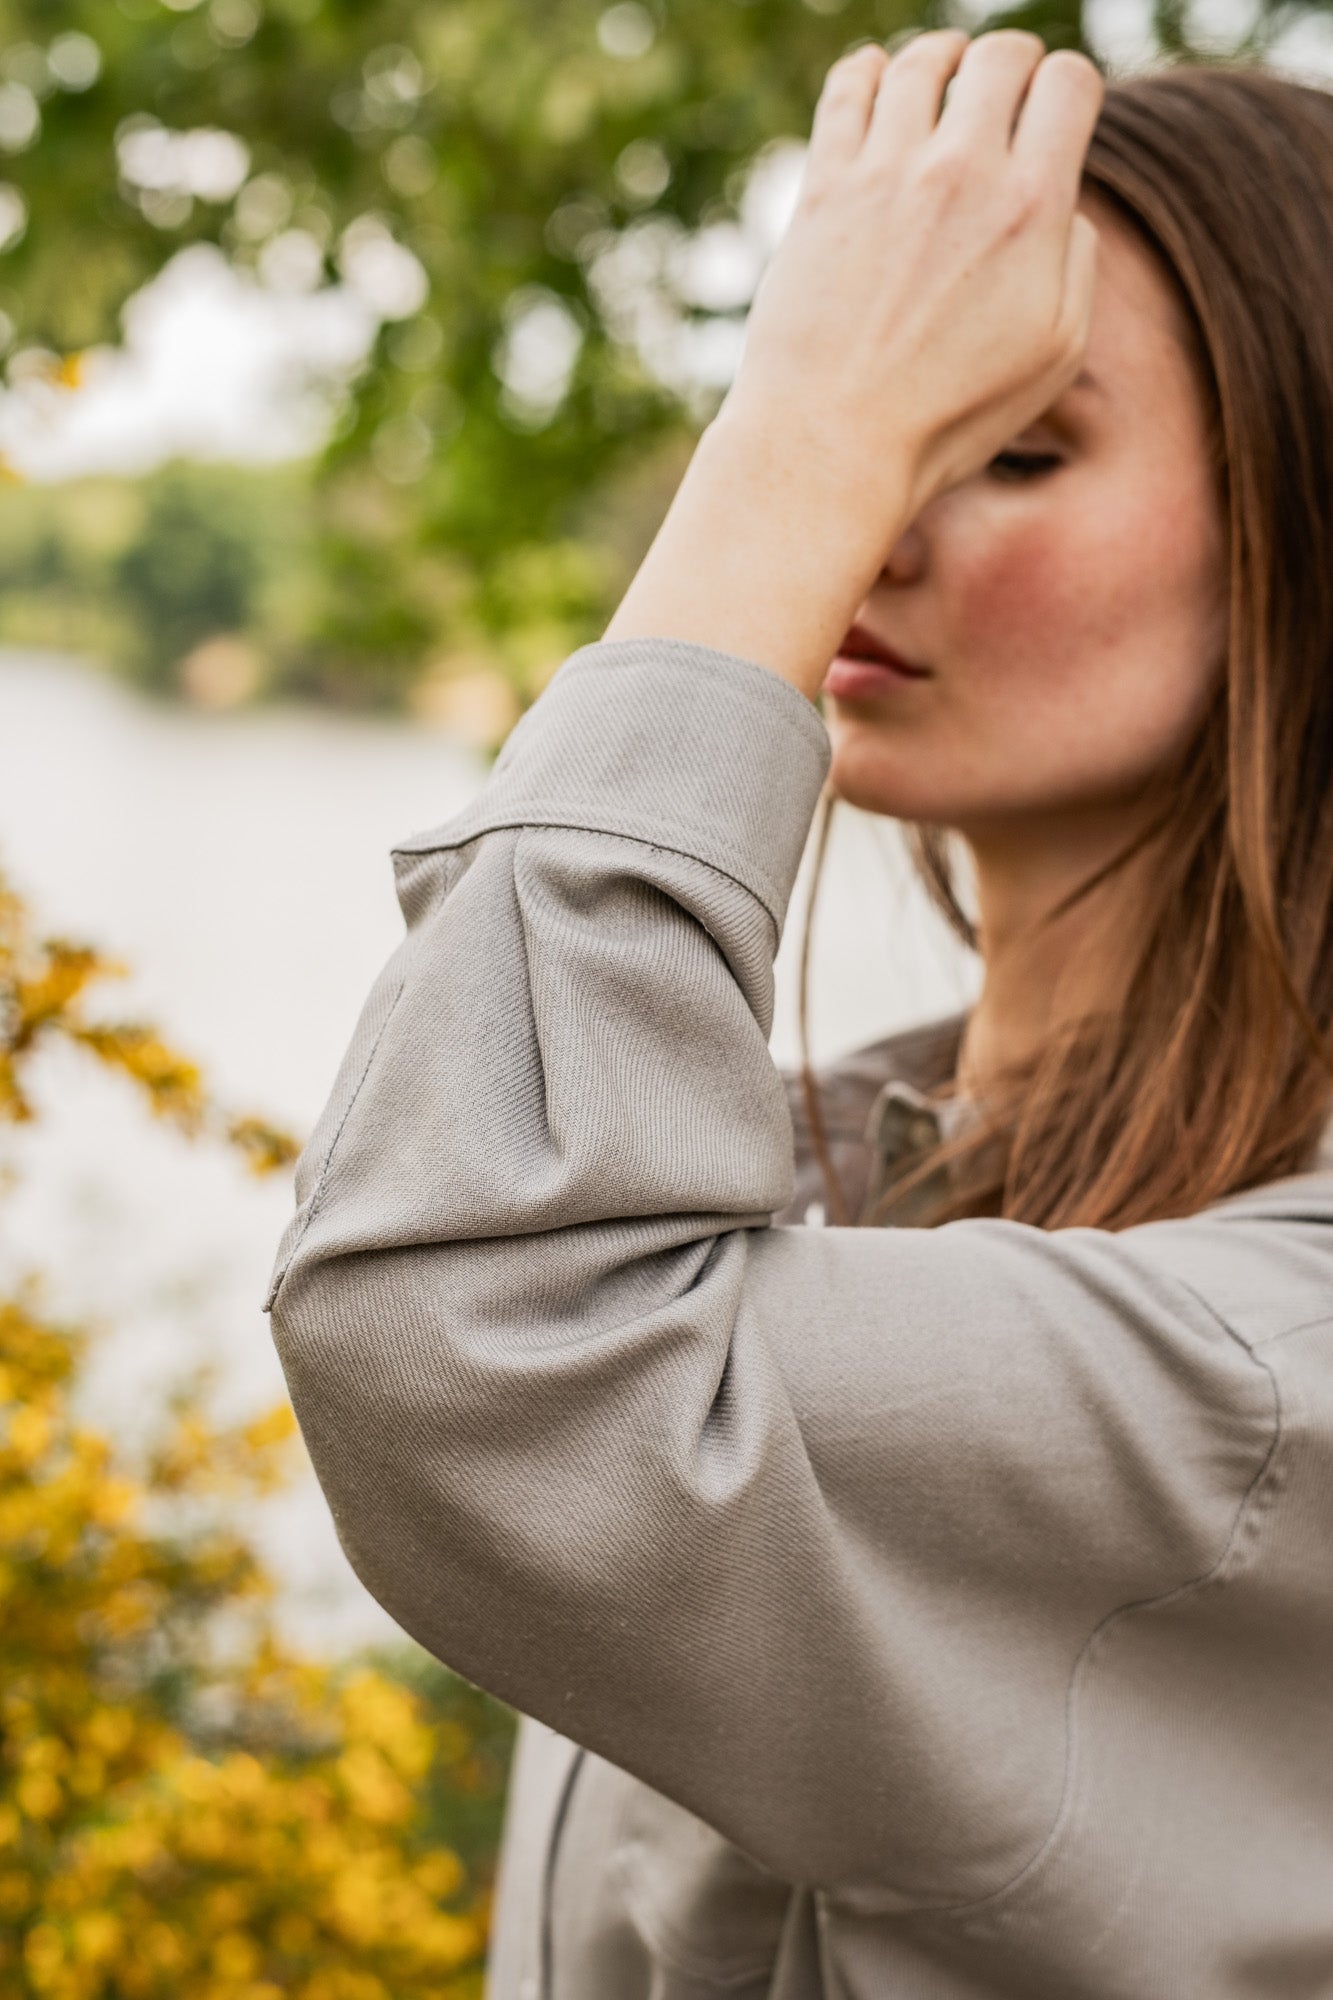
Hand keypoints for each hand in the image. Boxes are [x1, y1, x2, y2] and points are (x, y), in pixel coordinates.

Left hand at [600, 30, 1103, 695]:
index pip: (1070, 82)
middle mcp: (961, 174)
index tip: (1055, 114)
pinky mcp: (823, 188)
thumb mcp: (1053, 355)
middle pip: (1001, 55)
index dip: (1070, 88)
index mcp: (1032, 210)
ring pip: (922, 62)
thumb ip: (1075, 262)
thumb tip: (1061, 205)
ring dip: (941, 59)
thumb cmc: (948, 418)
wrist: (833, 445)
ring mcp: (885, 175)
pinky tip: (876, 82)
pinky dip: (867, 70)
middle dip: (1013, 63)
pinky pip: (847, 87)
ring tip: (942, 77)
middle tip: (1004, 92)